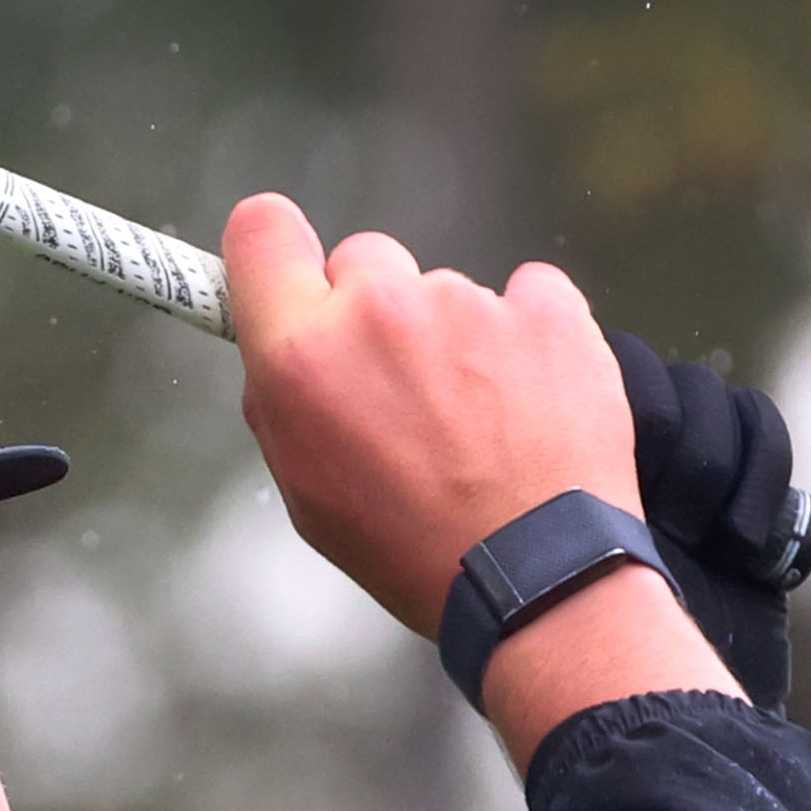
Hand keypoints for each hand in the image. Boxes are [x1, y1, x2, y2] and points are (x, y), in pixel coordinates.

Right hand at [223, 196, 742, 759]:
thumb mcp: (307, 492)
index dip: (272, 249)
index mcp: (302, 355)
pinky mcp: (548, 310)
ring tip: (482, 417)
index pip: (261, 231)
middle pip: (361, 259)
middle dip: (372, 308)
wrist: (537, 579)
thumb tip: (286, 351)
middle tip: (403, 384)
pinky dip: (528, 331)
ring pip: (445, 289)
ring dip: (453, 334)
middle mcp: (379, 310)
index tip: (291, 275)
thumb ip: (285, 401)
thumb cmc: (409, 547)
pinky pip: (527, 293)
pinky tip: (533, 393)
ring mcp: (469, 302)